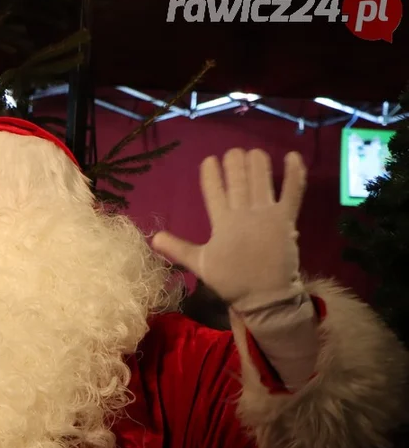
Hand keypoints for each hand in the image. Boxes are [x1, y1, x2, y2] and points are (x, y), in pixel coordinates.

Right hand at [151, 149, 306, 312]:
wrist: (265, 296)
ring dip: (257, 162)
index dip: (211, 174)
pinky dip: (294, 173)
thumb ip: (178, 248)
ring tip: (253, 151)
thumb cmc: (232, 280)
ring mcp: (267, 214)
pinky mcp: (287, 218)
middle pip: (238, 180)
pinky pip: (293, 191)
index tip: (209, 160)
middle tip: (233, 153)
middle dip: (234, 162)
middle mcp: (244, 213)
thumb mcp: (200, 264)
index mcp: (222, 223)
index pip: (213, 191)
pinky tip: (291, 156)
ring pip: (261, 180)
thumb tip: (153, 237)